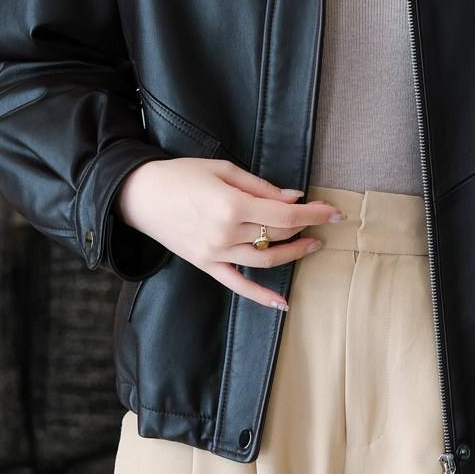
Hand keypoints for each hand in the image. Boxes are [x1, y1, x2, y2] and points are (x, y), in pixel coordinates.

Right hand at [116, 156, 341, 309]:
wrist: (139, 194)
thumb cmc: (181, 174)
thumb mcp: (223, 169)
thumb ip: (261, 186)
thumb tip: (293, 197)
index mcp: (231, 205)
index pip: (285, 214)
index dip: (314, 213)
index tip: (335, 212)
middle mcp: (226, 233)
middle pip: (278, 234)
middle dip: (306, 226)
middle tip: (323, 219)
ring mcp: (215, 253)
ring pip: (265, 260)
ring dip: (293, 254)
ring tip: (311, 245)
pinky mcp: (206, 265)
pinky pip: (237, 285)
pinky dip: (260, 296)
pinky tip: (282, 304)